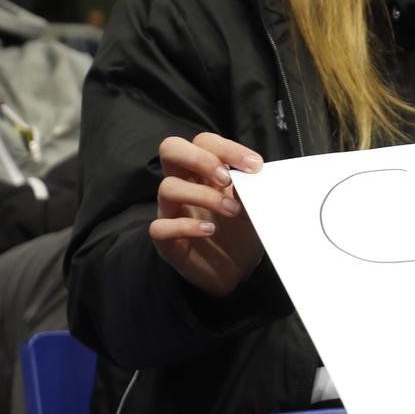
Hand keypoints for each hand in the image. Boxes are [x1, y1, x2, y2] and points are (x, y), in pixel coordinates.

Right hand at [149, 133, 265, 296]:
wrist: (237, 271)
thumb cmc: (241, 231)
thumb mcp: (252, 207)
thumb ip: (249, 189)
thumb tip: (251, 174)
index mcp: (203, 171)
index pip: (203, 142)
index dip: (227, 148)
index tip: (254, 166)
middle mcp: (183, 184)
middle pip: (170, 149)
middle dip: (199, 158)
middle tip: (226, 178)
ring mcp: (171, 211)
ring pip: (167, 187)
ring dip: (202, 195)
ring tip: (232, 211)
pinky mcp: (166, 240)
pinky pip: (160, 227)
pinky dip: (185, 227)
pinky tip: (209, 231)